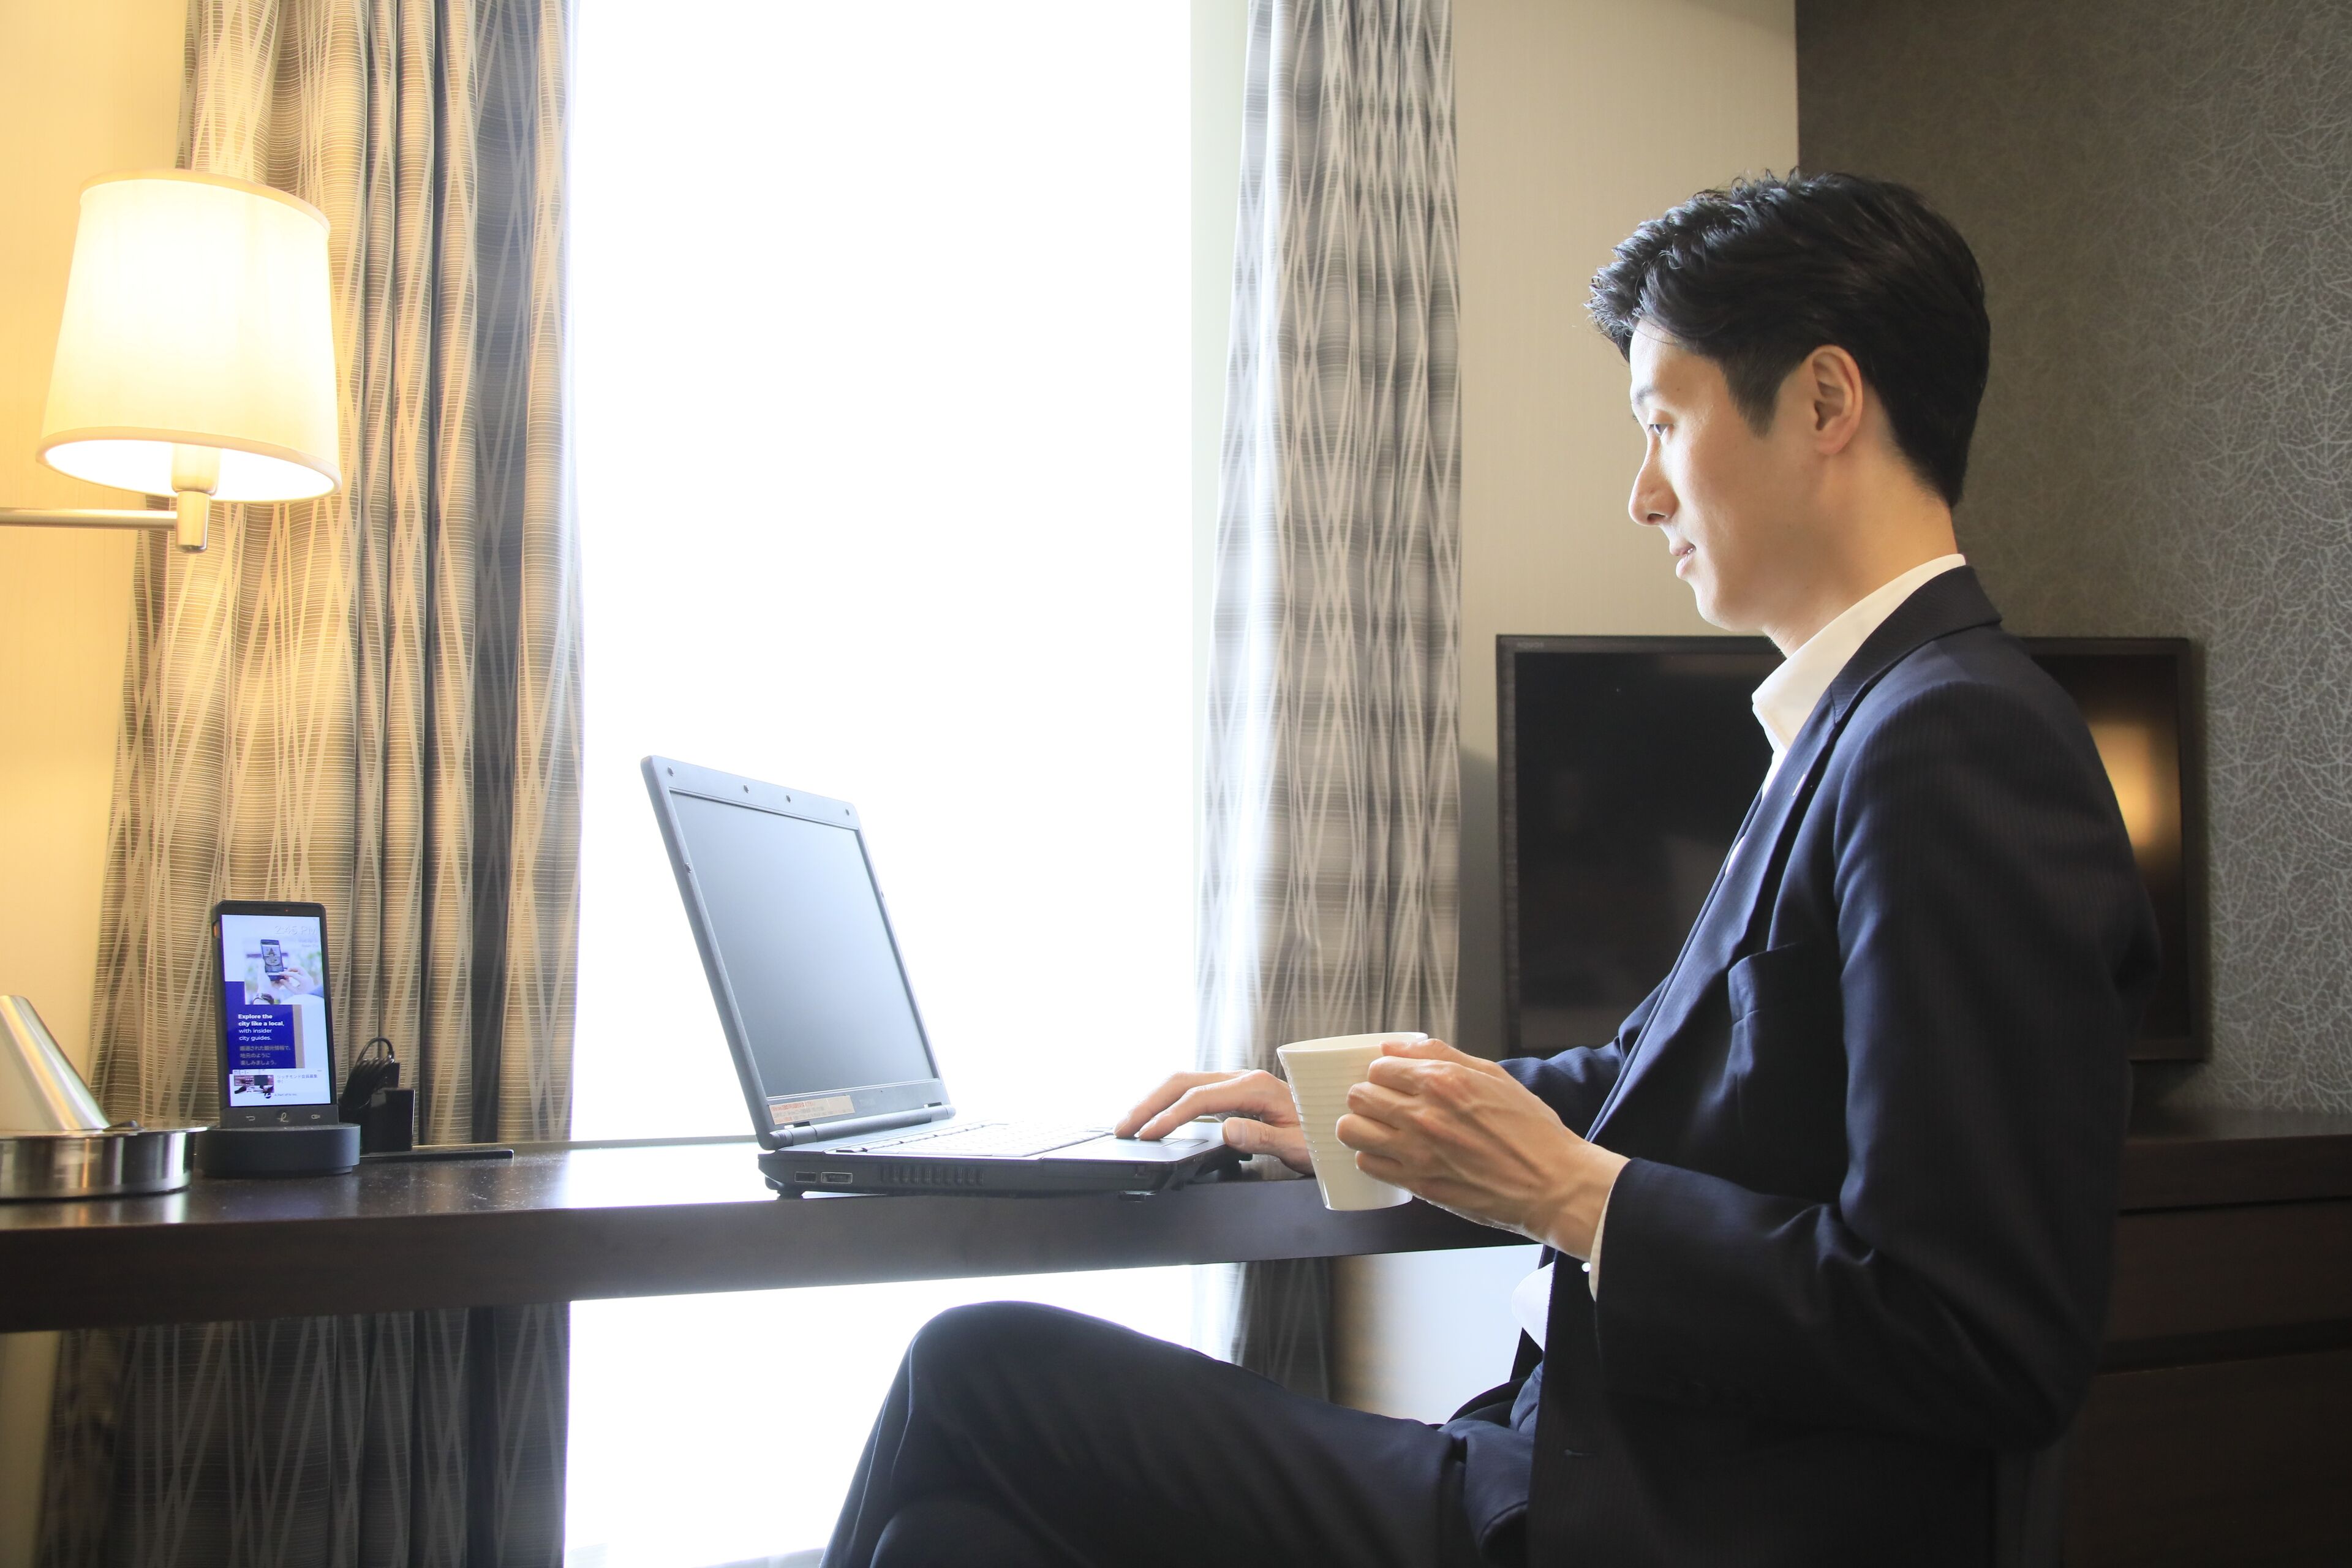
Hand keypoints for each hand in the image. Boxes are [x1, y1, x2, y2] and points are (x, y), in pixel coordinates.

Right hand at [1114, 1070, 1313, 1174]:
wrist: (1337, 1125)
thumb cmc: (1320, 1137)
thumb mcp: (1297, 1146)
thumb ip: (1261, 1138)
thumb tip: (1225, 1130)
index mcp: (1255, 1087)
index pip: (1199, 1099)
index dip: (1169, 1117)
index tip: (1148, 1135)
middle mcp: (1243, 1078)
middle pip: (1182, 1082)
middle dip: (1149, 1103)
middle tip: (1123, 1128)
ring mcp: (1237, 1083)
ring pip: (1184, 1083)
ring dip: (1154, 1100)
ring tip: (1131, 1123)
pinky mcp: (1233, 1092)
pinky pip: (1194, 1091)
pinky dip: (1169, 1102)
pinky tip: (1157, 1117)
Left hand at [1337, 1039, 1626, 1255]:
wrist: (1551, 1184)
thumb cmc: (1530, 1131)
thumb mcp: (1493, 1075)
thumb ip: (1440, 1055)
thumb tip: (1396, 1046)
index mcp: (1443, 1081)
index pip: (1378, 1067)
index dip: (1383, 1073)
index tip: (1392, 1081)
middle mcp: (1424, 1114)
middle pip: (1358, 1096)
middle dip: (1367, 1096)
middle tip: (1383, 1104)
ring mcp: (1417, 1151)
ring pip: (1352, 1130)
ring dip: (1360, 1126)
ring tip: (1378, 1129)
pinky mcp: (1418, 1182)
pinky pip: (1369, 1164)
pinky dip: (1373, 1157)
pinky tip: (1391, 1155)